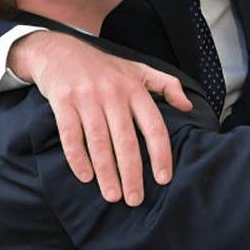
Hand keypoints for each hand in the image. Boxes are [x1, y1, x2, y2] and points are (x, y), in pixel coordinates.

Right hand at [7, 31, 193, 205]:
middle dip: (132, 172)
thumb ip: (167, 85)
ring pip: (99, 141)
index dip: (161, 154)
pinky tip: (86, 177)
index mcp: (136, 89)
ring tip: (112, 196)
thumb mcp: (139, 70)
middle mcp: (113, 94)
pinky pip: (70, 135)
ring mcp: (87, 98)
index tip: (164, 179)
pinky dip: (78, 158)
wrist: (61, 50)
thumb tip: (189, 106)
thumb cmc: (106, 68)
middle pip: (126, 140)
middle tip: (135, 199)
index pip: (154, 126)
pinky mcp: (63, 102)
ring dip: (106, 172)